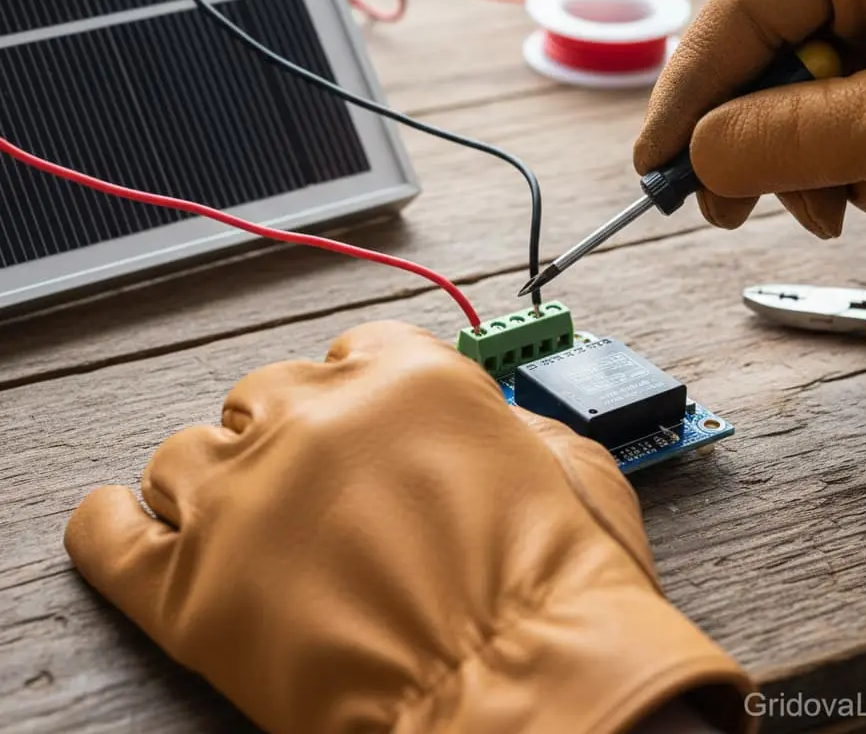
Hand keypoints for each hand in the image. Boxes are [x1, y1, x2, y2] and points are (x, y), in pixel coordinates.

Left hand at [65, 321, 752, 733]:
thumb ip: (509, 422)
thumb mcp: (572, 468)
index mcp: (403, 378)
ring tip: (237, 521)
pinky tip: (123, 524)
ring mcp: (243, 496)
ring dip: (210, 481)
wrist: (526, 700)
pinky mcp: (188, 587)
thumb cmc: (557, 598)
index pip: (353, 352)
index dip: (356, 393)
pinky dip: (107, 525)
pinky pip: (109, 533)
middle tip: (308, 489)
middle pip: (264, 396)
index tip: (354, 422)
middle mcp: (314, 417)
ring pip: (184, 454)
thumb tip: (476, 428)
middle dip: (287, 436)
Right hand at [634, 0, 865, 237]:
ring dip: (811, 155)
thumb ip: (792, 137)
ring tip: (852, 206)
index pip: (741, 9)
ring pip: (800, 74)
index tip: (654, 164)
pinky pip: (844, 85)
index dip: (687, 93)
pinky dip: (851, 148)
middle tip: (731, 207)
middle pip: (764, 44)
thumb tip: (698, 157)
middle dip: (753, 137)